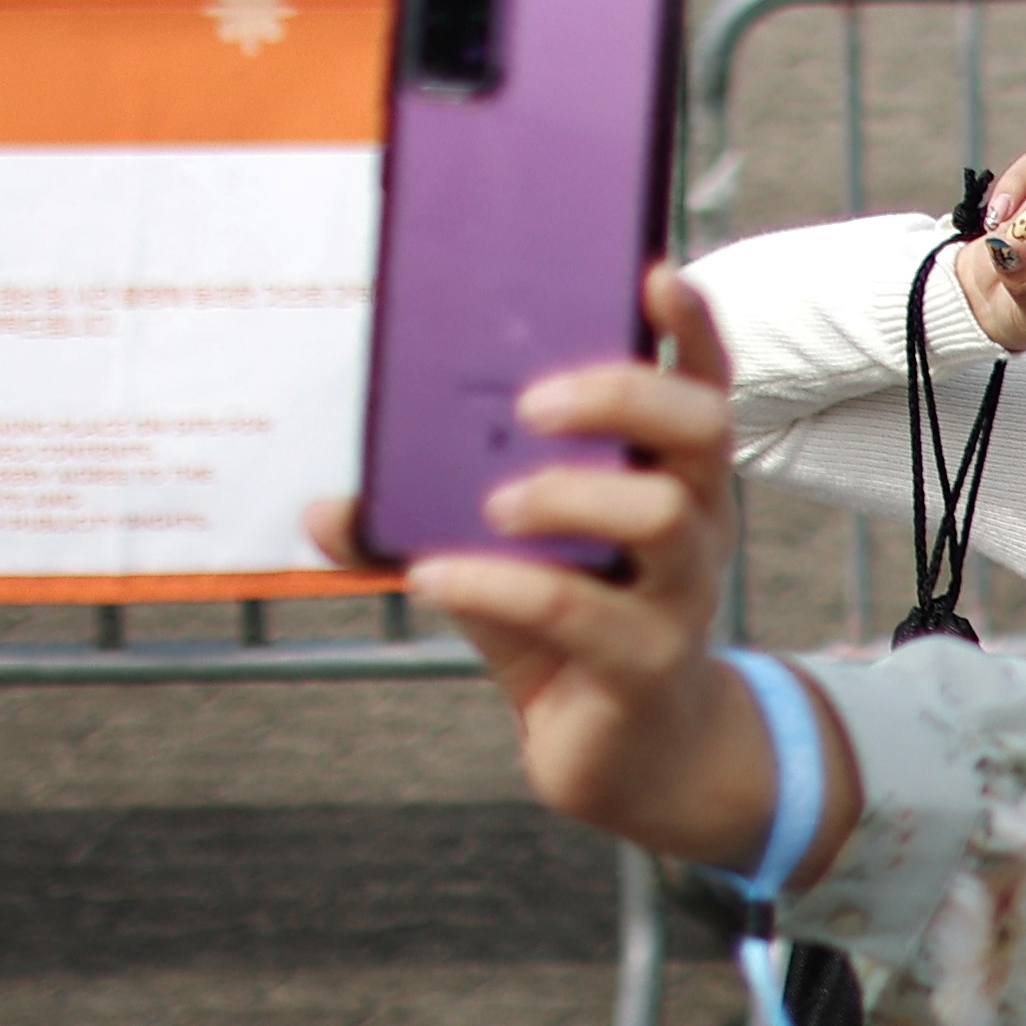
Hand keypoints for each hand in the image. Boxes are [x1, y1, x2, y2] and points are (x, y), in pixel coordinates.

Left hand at [393, 268, 782, 863]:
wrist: (626, 756)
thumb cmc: (568, 631)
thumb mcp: (502, 561)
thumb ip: (425, 523)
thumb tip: (322, 508)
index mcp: (671, 475)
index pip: (704, 380)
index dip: (689, 323)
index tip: (650, 269)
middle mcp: (697, 521)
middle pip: (700, 428)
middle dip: (622, 394)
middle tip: (529, 404)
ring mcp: (681, 594)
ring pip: (660, 517)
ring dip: (567, 496)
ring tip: (492, 505)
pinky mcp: (645, 662)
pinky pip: (581, 614)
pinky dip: (497, 586)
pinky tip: (435, 577)